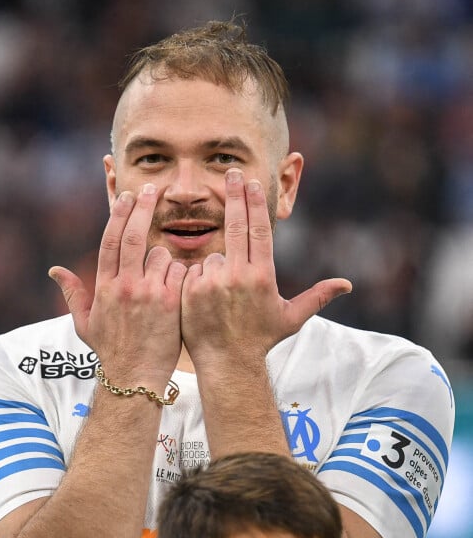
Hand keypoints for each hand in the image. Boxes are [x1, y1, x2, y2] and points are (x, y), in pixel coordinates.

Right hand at [49, 184, 184, 387]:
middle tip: (154, 189)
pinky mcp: (170, 301)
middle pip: (133, 235)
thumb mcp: (85, 325)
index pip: (110, 240)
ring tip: (165, 282)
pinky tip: (181, 290)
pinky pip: (180, 273)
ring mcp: (148, 292)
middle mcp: (124, 286)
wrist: (135, 379)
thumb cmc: (112, 353)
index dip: (119, 214)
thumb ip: (73, 295)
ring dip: (165, 260)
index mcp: (104, 287)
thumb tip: (54, 271)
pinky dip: (182, 275)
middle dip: (143, 207)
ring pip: (161, 255)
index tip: (127, 196)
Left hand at [181, 168, 350, 367]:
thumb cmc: (260, 340)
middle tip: (231, 174)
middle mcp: (237, 276)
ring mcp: (211, 283)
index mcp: (262, 276)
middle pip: (234, 225)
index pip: (258, 228)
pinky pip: (193, 271)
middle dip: (234, 195)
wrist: (227, 363)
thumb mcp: (291, 318)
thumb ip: (317, 297)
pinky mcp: (190, 291)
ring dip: (217, 267)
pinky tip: (205, 298)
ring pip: (213, 257)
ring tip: (222, 297)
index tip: (251, 181)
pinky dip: (199, 278)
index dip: (254, 202)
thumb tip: (347, 285)